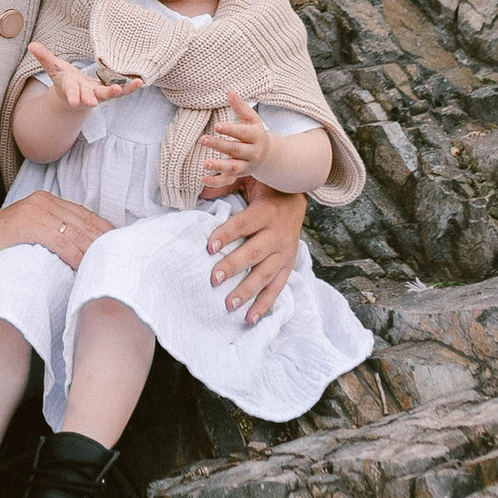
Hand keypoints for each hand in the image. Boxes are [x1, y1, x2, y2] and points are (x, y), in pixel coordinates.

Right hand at [0, 192, 110, 273]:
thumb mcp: (30, 233)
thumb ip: (52, 233)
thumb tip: (80, 250)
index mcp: (46, 200)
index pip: (85, 216)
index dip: (104, 232)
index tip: (118, 248)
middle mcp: (43, 201)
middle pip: (84, 222)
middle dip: (103, 242)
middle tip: (118, 260)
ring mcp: (35, 210)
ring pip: (75, 231)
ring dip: (92, 250)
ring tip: (105, 267)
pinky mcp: (26, 224)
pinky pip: (60, 239)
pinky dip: (74, 254)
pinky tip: (82, 266)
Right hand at [24, 39, 140, 113]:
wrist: (75, 97)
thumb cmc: (64, 80)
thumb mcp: (53, 68)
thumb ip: (44, 57)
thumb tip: (31, 45)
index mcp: (71, 87)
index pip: (70, 89)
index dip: (72, 94)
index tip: (73, 101)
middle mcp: (85, 92)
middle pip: (89, 95)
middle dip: (91, 98)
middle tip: (94, 102)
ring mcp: (99, 93)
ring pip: (109, 93)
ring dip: (119, 91)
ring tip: (130, 86)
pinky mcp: (109, 91)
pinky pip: (122, 90)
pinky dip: (130, 87)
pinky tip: (139, 81)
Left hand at [195, 93, 268, 192]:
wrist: (268, 156)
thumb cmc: (255, 133)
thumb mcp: (251, 118)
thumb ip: (240, 106)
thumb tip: (229, 91)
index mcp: (255, 136)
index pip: (242, 133)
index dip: (230, 130)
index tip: (217, 126)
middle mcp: (252, 152)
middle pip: (235, 149)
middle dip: (219, 145)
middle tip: (203, 139)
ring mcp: (246, 166)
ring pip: (233, 167)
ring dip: (219, 166)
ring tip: (205, 163)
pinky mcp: (238, 175)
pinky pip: (227, 181)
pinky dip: (215, 182)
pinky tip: (202, 180)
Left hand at [208, 178, 307, 322]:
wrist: (297, 201)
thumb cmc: (266, 190)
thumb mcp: (250, 179)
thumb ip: (227, 183)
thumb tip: (200, 187)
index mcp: (266, 212)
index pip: (243, 225)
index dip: (226, 235)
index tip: (208, 247)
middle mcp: (277, 235)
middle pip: (253, 253)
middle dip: (232, 267)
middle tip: (213, 279)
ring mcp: (284, 253)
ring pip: (264, 274)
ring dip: (246, 291)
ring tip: (228, 304)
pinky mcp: (287, 266)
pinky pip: (276, 288)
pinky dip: (264, 304)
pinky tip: (249, 318)